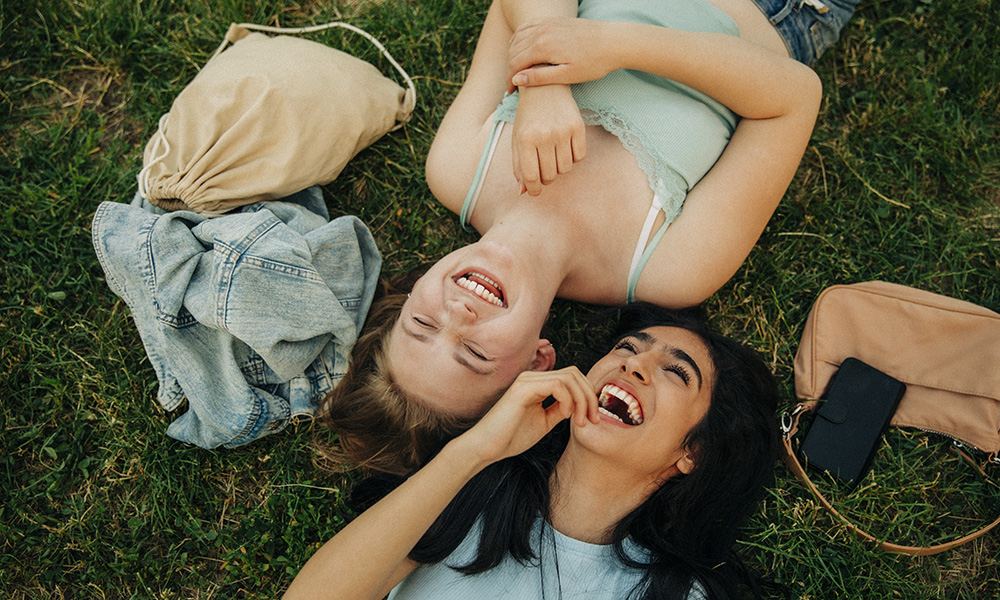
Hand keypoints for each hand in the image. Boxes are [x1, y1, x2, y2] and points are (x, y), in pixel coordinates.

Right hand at [459, 367, 598, 465]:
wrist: (486, 447)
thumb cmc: (511, 437)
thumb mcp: (544, 422)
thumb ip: (560, 410)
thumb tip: (580, 405)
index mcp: (537, 384)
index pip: (572, 377)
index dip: (588, 395)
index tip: (593, 419)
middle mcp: (532, 378)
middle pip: (574, 373)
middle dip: (589, 396)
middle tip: (593, 420)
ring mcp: (527, 380)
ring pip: (569, 377)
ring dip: (582, 400)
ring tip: (581, 421)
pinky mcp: (523, 388)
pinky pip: (556, 385)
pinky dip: (568, 400)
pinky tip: (565, 416)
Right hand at [508, 18, 616, 89]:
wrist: (614, 41)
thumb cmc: (593, 62)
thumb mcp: (567, 75)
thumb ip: (540, 77)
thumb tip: (517, 80)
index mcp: (543, 46)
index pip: (515, 63)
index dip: (510, 79)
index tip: (510, 92)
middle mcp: (542, 31)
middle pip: (514, 50)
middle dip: (510, 68)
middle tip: (513, 85)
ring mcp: (547, 23)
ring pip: (518, 37)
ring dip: (513, 53)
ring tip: (516, 69)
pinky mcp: (554, 20)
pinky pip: (528, 26)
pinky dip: (520, 37)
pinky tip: (522, 48)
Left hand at [512, 84, 585, 195]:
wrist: (545, 87)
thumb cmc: (528, 116)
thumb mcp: (518, 139)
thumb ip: (518, 166)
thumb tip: (523, 192)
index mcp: (525, 139)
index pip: (531, 177)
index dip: (533, 190)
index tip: (534, 191)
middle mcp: (544, 136)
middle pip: (549, 176)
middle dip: (546, 178)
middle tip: (543, 168)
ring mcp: (563, 131)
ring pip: (565, 169)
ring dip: (559, 168)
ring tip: (553, 156)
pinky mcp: (578, 127)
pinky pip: (579, 157)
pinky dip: (573, 158)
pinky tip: (565, 148)